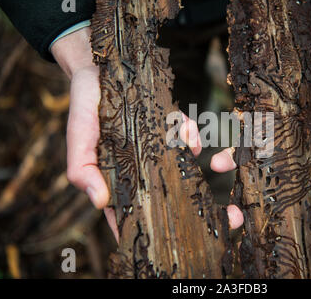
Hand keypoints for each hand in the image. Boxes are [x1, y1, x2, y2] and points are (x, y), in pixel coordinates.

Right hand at [51, 28, 203, 242]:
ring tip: (223, 166)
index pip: (142, 213)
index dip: (160, 229)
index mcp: (124, 180)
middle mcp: (148, 168)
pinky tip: (194, 140)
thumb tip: (99, 202)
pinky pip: (190, 137)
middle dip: (206, 207)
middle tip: (231, 219)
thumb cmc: (84, 110)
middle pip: (177, 195)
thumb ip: (83, 172)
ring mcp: (163, 148)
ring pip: (192, 168)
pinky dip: (195, 138)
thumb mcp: (78, 141)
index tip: (185, 240)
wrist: (98, 71)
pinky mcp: (172, 127)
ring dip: (213, 170)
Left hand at [210, 48, 310, 255]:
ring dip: (241, 193)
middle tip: (253, 233)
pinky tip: (218, 164)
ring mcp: (278, 152)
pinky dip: (230, 158)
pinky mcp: (263, 134)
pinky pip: (244, 150)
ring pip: (257, 179)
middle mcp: (297, 170)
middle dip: (267, 218)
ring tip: (230, 208)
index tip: (303, 258)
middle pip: (281, 201)